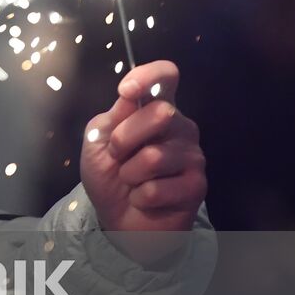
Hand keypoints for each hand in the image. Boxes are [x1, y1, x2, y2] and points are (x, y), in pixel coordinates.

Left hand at [80, 60, 206, 265]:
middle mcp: (180, 127)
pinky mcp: (197, 185)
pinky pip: (158, 188)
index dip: (149, 76)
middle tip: (117, 156)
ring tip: (131, 180)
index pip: (166, 77)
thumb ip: (112, 117)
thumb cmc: (108, 174)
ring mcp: (193, 156)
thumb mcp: (97, 141)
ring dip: (129, 173)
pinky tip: (144, 199)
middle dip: (124, 138)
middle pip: (158, 113)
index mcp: (155, 108)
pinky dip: (140, 196)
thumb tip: (130, 96)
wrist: (118, 218)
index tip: (126, 90)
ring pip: (154, 156)